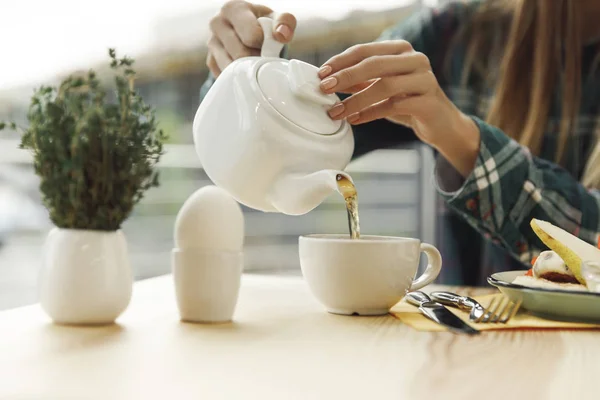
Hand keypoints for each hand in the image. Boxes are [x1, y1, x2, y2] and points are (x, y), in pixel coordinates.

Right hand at [207, 1, 296, 76]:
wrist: (246, 32)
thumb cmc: (263, 25)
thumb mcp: (276, 19)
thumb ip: (285, 22)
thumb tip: (282, 35)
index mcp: (232, 9)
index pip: (252, 35)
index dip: (265, 44)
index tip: (268, 43)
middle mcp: (217, 23)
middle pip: (241, 54)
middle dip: (256, 59)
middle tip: (263, 56)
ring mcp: (211, 43)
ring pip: (232, 68)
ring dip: (248, 70)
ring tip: (255, 61)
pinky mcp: (210, 61)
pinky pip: (227, 77)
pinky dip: (239, 77)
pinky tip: (245, 67)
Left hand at [318, 41, 479, 176]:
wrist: (441, 124)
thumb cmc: (407, 102)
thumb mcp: (381, 88)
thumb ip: (360, 80)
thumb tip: (327, 80)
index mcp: (401, 50)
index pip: (365, 50)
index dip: (341, 61)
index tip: (321, 74)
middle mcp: (415, 59)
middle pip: (374, 63)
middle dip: (346, 76)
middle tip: (325, 88)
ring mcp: (425, 79)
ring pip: (384, 85)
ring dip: (355, 99)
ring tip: (336, 112)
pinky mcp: (428, 102)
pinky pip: (394, 106)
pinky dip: (370, 113)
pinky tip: (354, 120)